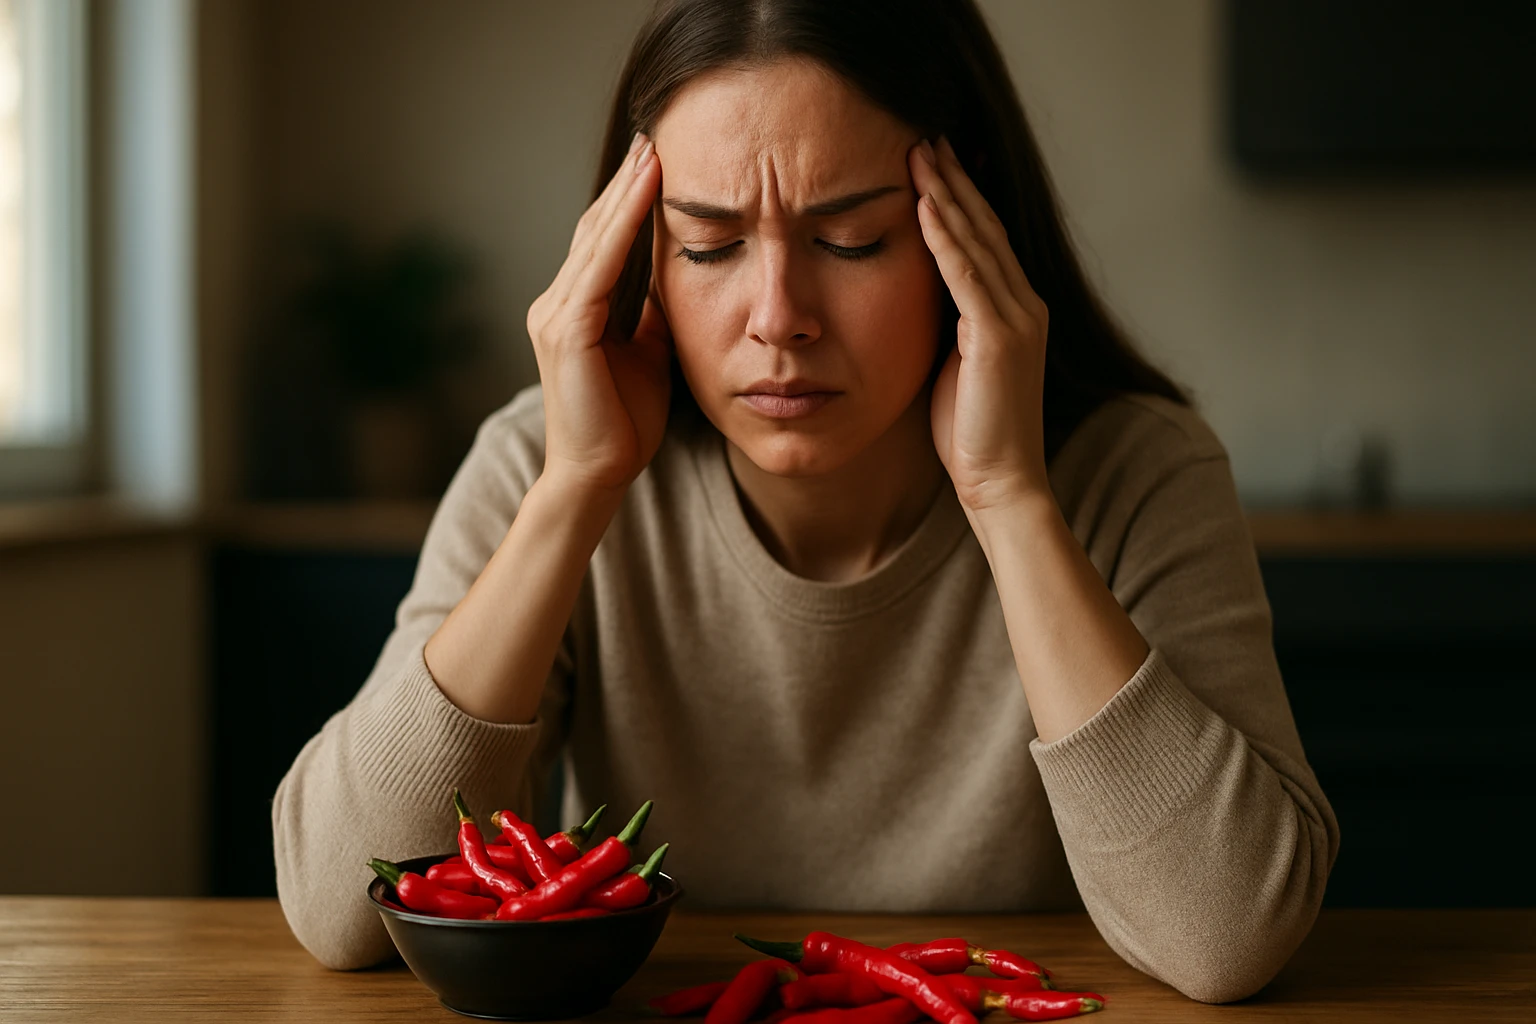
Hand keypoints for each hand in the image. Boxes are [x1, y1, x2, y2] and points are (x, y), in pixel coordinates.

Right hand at [526, 132, 672, 496]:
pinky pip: (599, 265)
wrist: (598, 475)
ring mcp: (555, 314)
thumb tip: (676, 280)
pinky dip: (623, 225)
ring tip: (654, 149)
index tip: (659, 160)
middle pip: (595, 228)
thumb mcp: (647, 354)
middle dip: (627, 182)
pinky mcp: (567, 330)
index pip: (603, 242)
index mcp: (575, 309)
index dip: (629, 200)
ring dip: (627, 191)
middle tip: (656, 135)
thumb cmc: (623, 423)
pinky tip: (646, 193)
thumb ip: (651, 316)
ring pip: (595, 238)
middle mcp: (555, 303)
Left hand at [909, 135, 1050, 512]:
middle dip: (954, 181)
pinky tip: (925, 207)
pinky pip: (967, 276)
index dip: (960, 199)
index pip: (985, 240)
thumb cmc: (972, 434)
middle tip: (926, 137)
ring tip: (921, 154)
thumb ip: (947, 326)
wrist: (1001, 482)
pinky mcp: (999, 337)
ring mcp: (1017, 319)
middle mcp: (1024, 305)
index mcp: (1015, 312)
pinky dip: (945, 238)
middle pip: (985, 227)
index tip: (933, 162)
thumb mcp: (955, 365)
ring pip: (978, 241)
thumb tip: (918, 298)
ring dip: (947, 195)